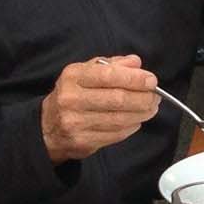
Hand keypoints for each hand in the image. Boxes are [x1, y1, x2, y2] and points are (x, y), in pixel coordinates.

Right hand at [41, 53, 162, 161]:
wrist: (48, 126)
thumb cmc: (72, 94)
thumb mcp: (85, 72)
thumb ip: (110, 65)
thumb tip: (135, 62)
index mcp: (73, 76)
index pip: (109, 75)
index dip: (134, 78)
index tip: (151, 81)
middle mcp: (71, 98)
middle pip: (117, 99)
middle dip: (143, 98)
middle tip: (155, 97)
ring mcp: (75, 122)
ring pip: (119, 119)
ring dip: (141, 114)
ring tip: (150, 108)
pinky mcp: (82, 141)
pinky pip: (116, 134)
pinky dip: (131, 127)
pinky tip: (136, 121)